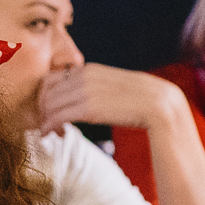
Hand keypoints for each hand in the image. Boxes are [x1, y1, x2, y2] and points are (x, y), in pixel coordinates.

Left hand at [37, 64, 185, 134]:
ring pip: (48, 105)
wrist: (162, 107)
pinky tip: (51, 135)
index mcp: (90, 69)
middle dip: (42, 110)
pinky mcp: (88, 109)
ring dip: (44, 121)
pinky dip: (49, 127)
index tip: (49, 111)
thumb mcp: (114, 85)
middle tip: (46, 125)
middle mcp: (84, 76)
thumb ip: (96, 86)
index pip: (52, 79)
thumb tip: (83, 96)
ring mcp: (86, 91)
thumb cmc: (141, 101)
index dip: (46, 97)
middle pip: (46, 92)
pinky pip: (57, 117)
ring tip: (50, 133)